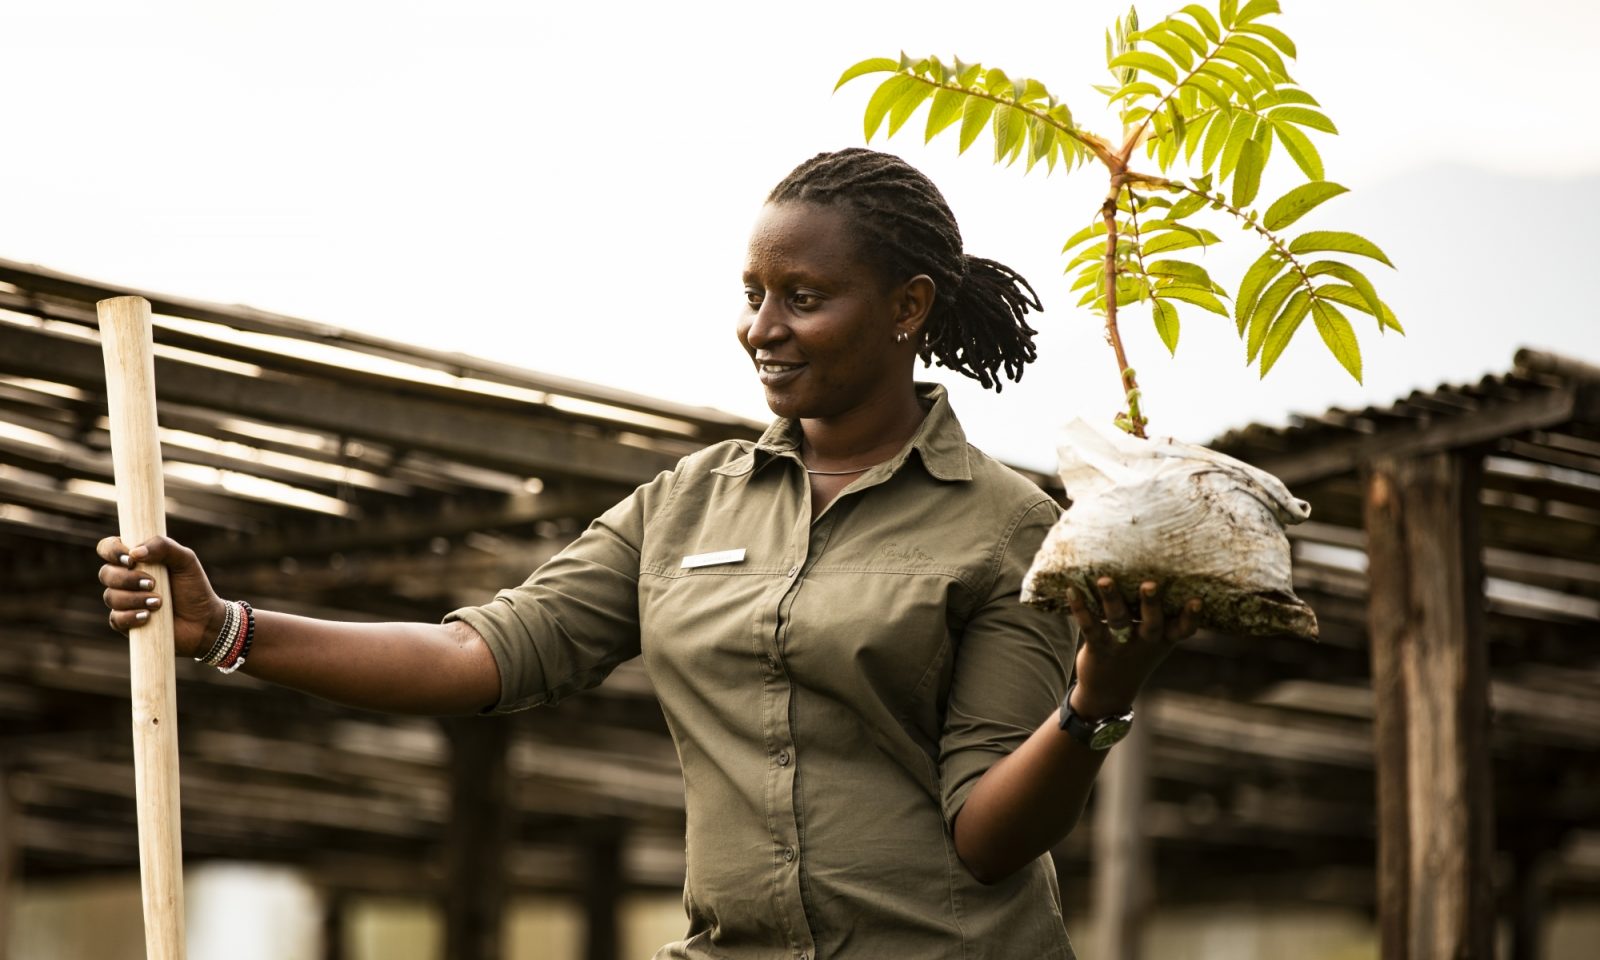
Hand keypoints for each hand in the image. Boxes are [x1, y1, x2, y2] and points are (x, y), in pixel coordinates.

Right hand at [96, 535, 226, 657]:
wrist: (204, 620)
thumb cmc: (193, 587)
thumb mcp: (185, 560)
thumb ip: (164, 547)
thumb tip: (135, 552)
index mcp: (135, 559)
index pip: (108, 548)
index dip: (112, 551)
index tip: (131, 560)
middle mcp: (125, 579)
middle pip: (106, 573)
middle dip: (127, 578)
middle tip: (153, 583)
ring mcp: (124, 601)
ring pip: (110, 596)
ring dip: (134, 599)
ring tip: (158, 602)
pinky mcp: (126, 623)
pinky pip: (116, 618)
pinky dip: (130, 616)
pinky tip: (148, 617)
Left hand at [1065, 577, 1199, 718]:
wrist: (1108, 692)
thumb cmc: (1135, 653)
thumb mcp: (1154, 640)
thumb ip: (1158, 614)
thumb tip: (1157, 569)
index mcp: (1163, 638)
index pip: (1183, 629)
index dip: (1191, 616)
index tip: (1197, 600)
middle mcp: (1145, 642)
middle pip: (1151, 623)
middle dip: (1151, 604)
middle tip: (1149, 585)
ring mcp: (1121, 645)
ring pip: (1118, 620)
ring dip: (1112, 599)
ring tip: (1105, 580)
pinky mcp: (1098, 647)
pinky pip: (1089, 626)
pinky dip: (1080, 608)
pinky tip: (1072, 590)